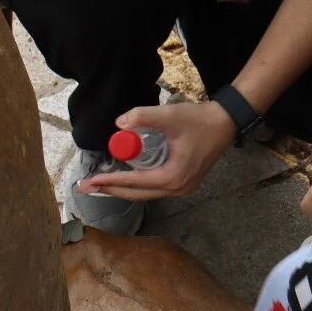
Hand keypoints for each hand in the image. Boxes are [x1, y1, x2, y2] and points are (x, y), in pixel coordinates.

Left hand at [78, 101, 235, 200]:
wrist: (226, 122)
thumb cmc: (199, 120)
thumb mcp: (169, 115)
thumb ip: (142, 117)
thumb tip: (119, 123)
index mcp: (172, 177)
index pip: (134, 183)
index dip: (110, 181)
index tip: (89, 181)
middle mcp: (177, 188)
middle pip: (137, 194)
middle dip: (110, 190)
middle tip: (86, 187)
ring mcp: (182, 188)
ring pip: (146, 194)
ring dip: (123, 189)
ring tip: (101, 184)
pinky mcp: (185, 183)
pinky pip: (155, 189)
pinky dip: (137, 186)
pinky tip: (125, 179)